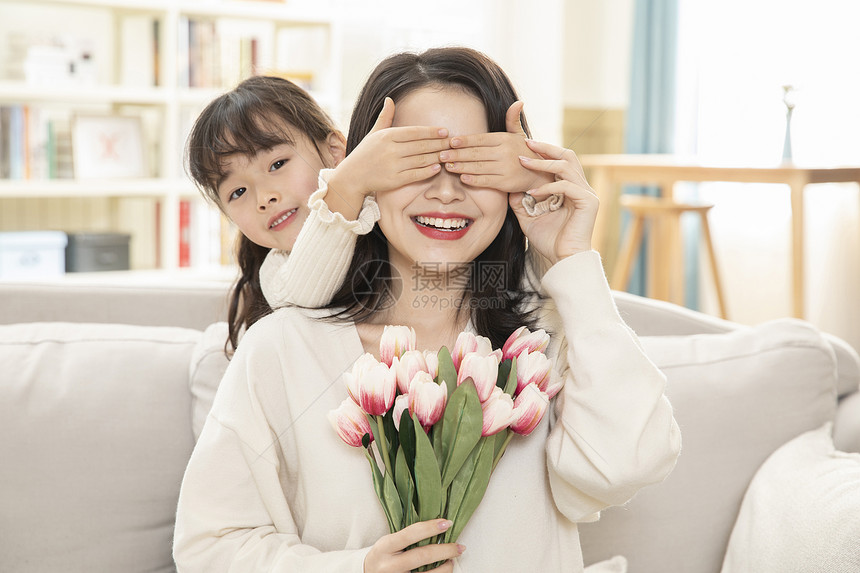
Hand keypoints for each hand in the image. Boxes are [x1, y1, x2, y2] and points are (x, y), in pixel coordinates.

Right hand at [326, 97, 450, 219]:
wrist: (352, 176)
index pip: (415, 132)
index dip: (432, 132)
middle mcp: (390, 150)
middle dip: (439, 144)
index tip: (445, 131)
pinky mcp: (394, 180)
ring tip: (448, 154)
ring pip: (421, 160)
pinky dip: (428, 171)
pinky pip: (416, 174)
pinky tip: (438, 167)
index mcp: (387, 136)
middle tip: (452, 143)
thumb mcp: (373, 133)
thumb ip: (385, 117)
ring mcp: (393, 165)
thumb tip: (389, 99)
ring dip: (437, 157)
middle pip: (421, 145)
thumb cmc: (365, 153)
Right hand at [364, 519, 463, 572]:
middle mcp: (390, 566)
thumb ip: (407, 536)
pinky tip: (443, 570)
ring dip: (446, 567)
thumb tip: (437, 525)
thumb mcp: (388, 542)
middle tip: (460, 546)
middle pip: (423, 556)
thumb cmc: (383, 555)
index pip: (410, 534)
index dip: (430, 527)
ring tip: (452, 560)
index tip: (447, 523)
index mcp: (385, 547)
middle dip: (446, 550)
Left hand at [439, 101, 552, 193]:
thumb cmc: (523, 152)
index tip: (451, 141)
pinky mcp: (505, 183)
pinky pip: (486, 181)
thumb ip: (512, 119)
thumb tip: (518, 102)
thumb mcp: (519, 135)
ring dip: (461, 167)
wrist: (539, 174)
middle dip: (457, 154)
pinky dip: (473, 180)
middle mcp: (505, 153)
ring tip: (447, 166)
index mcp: (505, 139)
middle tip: (441, 155)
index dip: (465, 140)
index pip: (481, 139)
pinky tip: (462, 178)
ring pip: (478, 167)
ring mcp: (505, 169)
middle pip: (476, 153)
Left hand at [509, 140, 598, 263]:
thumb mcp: (529, 217)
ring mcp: (587, 193)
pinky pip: (567, 186)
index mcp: (570, 188)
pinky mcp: (589, 202)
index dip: (543, 151)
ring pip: (567, 166)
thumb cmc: (549, 241)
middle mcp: (581, 187)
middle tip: (526, 143)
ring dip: (544, 162)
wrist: (563, 260)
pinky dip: (549, 186)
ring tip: (524, 162)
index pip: (559, 161)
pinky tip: (533, 191)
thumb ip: (521, 201)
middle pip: (567, 156)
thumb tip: (508, 186)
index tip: (523, 146)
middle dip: (546, 147)